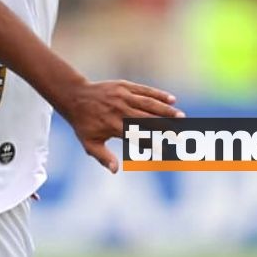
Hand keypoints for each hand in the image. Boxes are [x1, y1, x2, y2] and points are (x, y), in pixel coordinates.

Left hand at [58, 80, 183, 173]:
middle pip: (147, 120)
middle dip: (166, 127)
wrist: (74, 96)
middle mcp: (119, 110)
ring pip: (148, 104)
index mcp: (113, 126)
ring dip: (166, 110)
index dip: (153, 144)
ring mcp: (122, 96)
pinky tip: (172, 99)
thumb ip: (103, 157)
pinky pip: (144, 90)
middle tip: (182, 134)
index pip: (137, 137)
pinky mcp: (123, 86)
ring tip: (181, 117)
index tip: (168, 151)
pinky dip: (158, 94)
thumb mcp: (89, 143)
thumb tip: (116, 170)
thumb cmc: (84, 123)